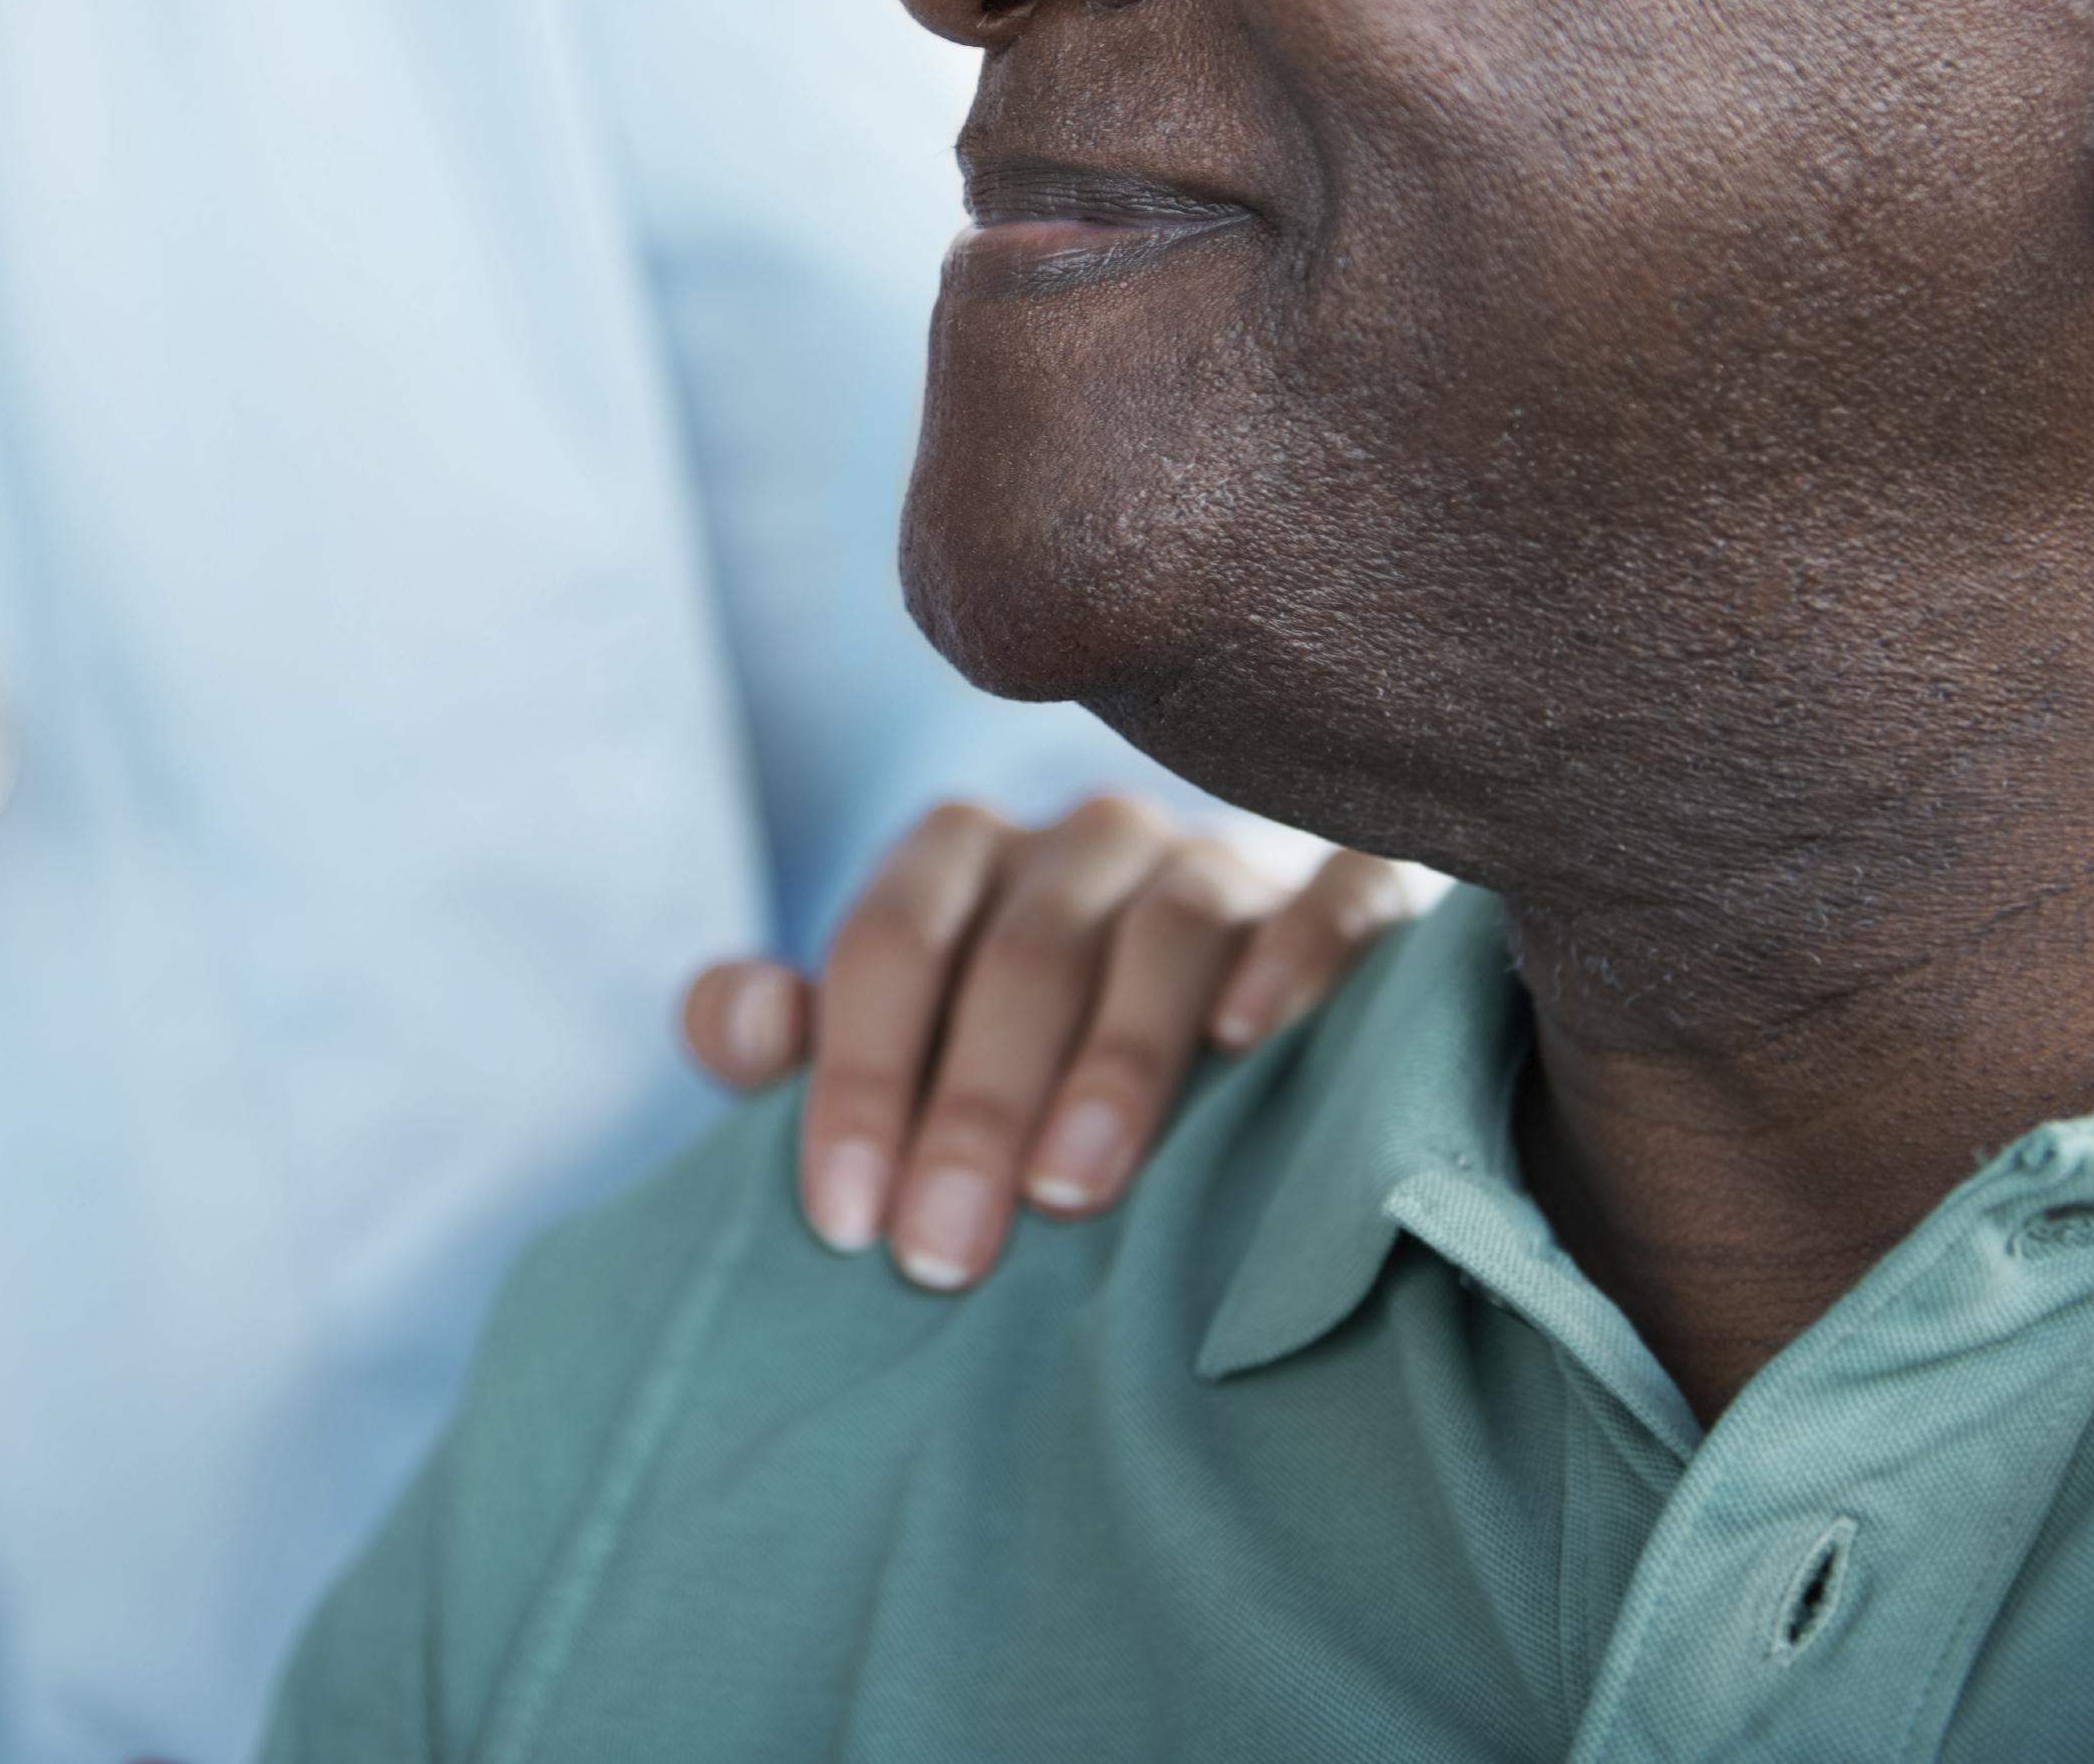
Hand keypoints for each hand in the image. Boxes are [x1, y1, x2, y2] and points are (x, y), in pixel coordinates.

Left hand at [677, 794, 1416, 1291]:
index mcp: (961, 856)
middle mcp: (1089, 839)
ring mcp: (1224, 854)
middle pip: (1021, 951)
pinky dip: (1296, 951)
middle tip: (944, 1254)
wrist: (1231, 994)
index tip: (847, 1223)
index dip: (857, 1079)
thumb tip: (745, 1017)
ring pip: (1168, 927)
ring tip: (1077, 1189)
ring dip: (1118, 1058)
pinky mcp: (1349, 882)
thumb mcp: (891, 1039)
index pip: (888, 944)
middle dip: (974, 1107)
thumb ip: (783, 1036)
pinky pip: (1334, 893)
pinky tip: (1259, 1037)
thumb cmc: (1014, 1045)